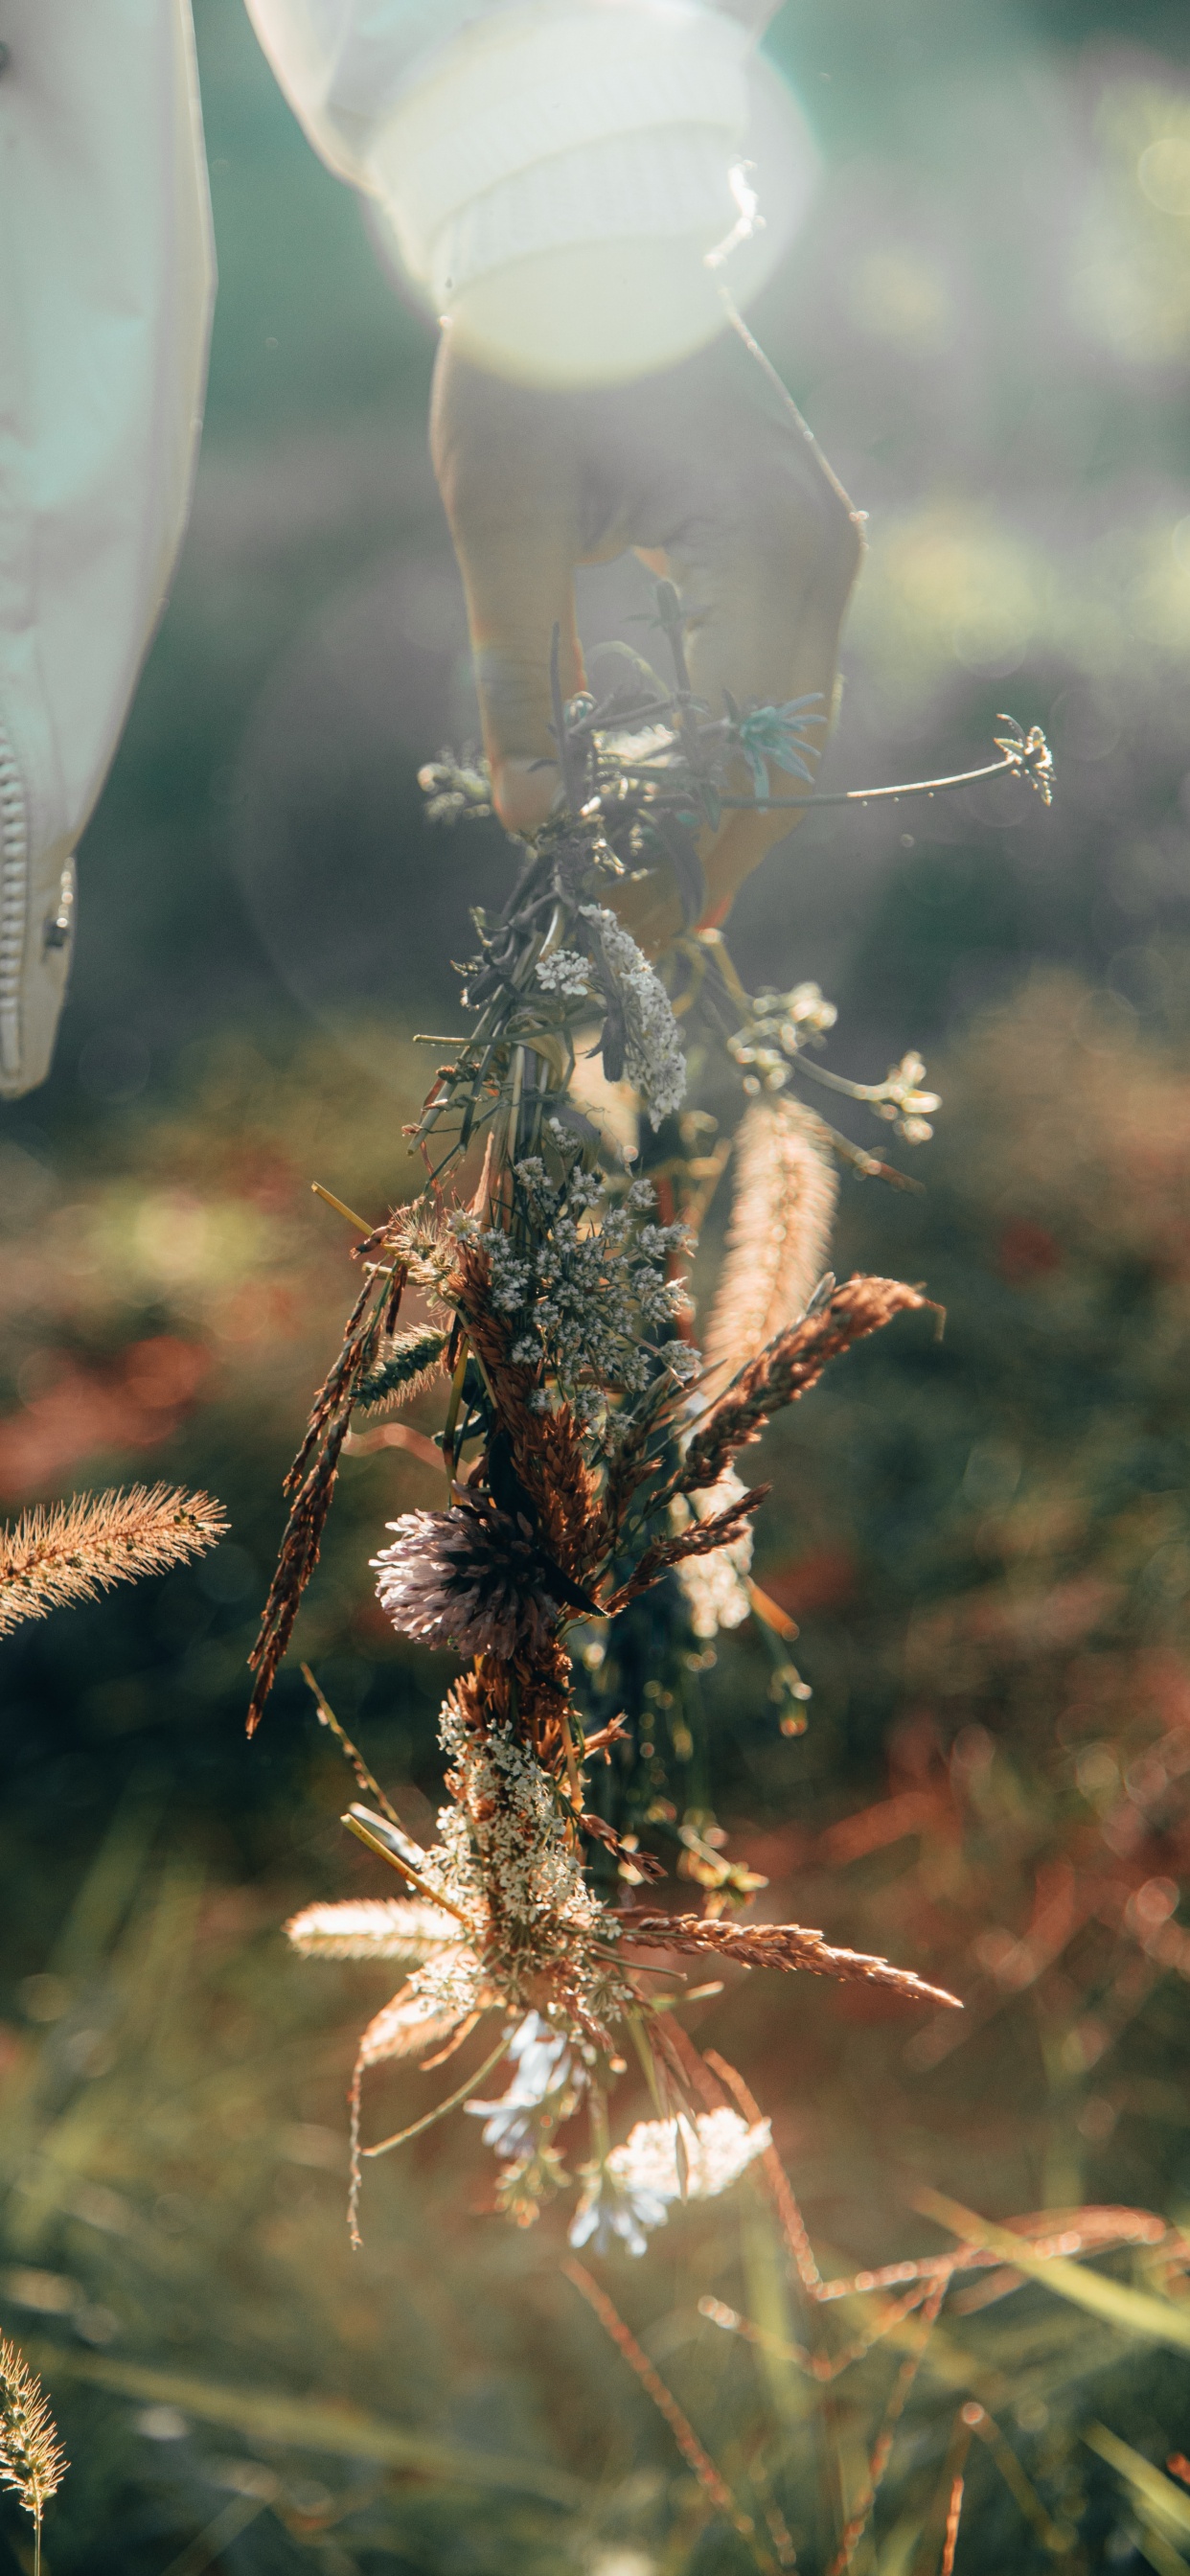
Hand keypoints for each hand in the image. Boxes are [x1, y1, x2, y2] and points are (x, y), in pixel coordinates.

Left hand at [430, 315, 862, 951]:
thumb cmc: (529, 361)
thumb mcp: (504, 527)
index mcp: (758, 549)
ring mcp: (824, 544)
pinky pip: (784, 675)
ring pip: (797, 728)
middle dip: (712, 853)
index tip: (607, 918)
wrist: (583, 236)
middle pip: (788, 759)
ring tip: (647, 882)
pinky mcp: (801, 537)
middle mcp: (820, 555)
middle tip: (633, 928)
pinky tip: (671, 797)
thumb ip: (521, 682)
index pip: (738, 756)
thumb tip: (527, 824)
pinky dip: (733, 745)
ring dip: (725, 809)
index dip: (676, 853)